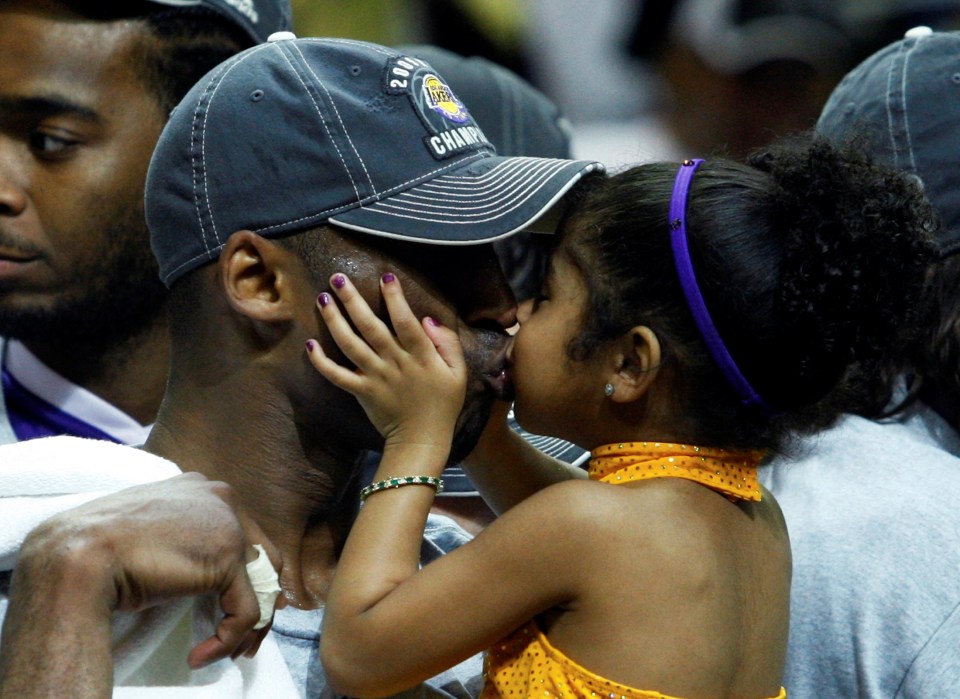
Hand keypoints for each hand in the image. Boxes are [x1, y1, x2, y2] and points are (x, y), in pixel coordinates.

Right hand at [6, 473, 280, 670]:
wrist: (79, 555)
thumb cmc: (101, 546)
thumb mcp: (151, 530)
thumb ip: (181, 537)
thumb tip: (198, 568)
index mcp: (202, 488)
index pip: (243, 531)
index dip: (246, 572)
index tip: (232, 604)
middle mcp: (222, 499)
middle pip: (264, 555)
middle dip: (262, 598)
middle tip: (245, 635)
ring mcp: (229, 526)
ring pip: (263, 584)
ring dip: (250, 626)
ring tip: (231, 651)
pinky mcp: (227, 560)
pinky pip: (245, 612)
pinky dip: (228, 640)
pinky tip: (199, 656)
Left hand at [307, 272, 466, 452]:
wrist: (423, 439)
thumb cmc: (443, 404)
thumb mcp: (458, 372)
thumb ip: (447, 343)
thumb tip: (427, 319)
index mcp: (421, 356)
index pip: (405, 321)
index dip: (395, 298)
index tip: (385, 276)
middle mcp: (395, 363)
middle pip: (371, 327)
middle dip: (353, 300)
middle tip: (338, 278)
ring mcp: (376, 378)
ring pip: (351, 345)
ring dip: (334, 321)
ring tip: (322, 299)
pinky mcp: (362, 392)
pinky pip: (338, 376)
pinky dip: (322, 363)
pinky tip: (310, 345)